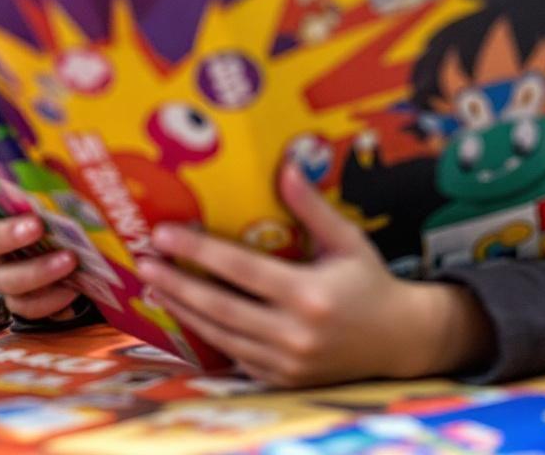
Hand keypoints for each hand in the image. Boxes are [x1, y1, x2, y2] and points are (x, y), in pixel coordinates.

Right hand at [0, 165, 78, 318]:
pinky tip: (72, 288)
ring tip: (69, 259)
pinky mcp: (18, 298)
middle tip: (37, 226)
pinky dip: (50, 298)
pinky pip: (26, 305)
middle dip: (6, 234)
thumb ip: (49, 170)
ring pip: (5, 278)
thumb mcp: (53, 185)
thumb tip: (70, 149)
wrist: (79, 251)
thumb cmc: (58, 207)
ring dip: (37, 270)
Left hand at [140, 164, 495, 387]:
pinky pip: (234, 355)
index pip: (240, 269)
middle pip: (219, 306)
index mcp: (309, 295)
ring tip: (154, 285)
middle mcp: (295, 334)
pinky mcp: (281, 378)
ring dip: (183, 309)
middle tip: (144, 262)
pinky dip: (206, 333)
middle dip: (176, 283)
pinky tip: (185, 312)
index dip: (198, 251)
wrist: (399, 340)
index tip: (164, 234)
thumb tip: (286, 166)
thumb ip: (312, 207)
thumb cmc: (370, 282)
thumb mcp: (347, 240)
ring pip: (220, 335)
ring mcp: (286, 362)